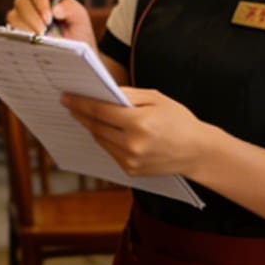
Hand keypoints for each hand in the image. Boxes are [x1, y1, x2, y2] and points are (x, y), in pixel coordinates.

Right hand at [6, 0, 94, 48]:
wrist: (73, 56)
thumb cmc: (78, 33)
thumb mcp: (80, 19)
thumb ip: (71, 9)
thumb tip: (55, 8)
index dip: (40, 1)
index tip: (49, 18)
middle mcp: (30, 3)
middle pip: (21, 1)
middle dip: (33, 18)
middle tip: (44, 32)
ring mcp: (21, 17)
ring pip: (13, 16)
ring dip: (26, 29)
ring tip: (41, 41)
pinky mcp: (15, 33)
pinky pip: (11, 32)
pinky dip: (21, 38)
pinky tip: (32, 45)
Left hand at [64, 87, 215, 177]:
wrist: (197, 152)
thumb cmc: (178, 120)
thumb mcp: (155, 98)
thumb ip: (127, 95)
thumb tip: (102, 93)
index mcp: (139, 123)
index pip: (100, 111)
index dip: (80, 103)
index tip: (66, 97)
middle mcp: (132, 145)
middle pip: (96, 126)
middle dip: (80, 114)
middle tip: (69, 104)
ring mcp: (130, 161)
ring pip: (100, 140)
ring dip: (91, 126)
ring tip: (82, 114)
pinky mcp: (131, 171)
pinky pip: (110, 151)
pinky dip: (104, 139)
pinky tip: (102, 129)